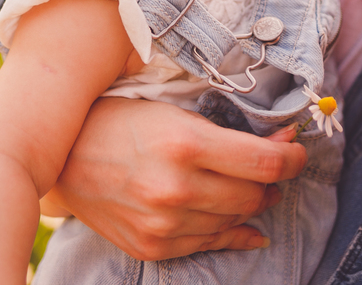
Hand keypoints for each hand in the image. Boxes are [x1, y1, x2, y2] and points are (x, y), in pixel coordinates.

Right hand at [45, 97, 307, 260]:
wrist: (63, 157)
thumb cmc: (123, 122)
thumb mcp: (177, 113)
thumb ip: (230, 132)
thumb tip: (284, 145)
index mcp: (186, 145)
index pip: (265, 163)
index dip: (293, 158)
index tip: (297, 151)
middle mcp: (176, 189)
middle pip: (254, 196)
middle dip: (272, 182)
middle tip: (271, 169)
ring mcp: (163, 224)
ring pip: (235, 221)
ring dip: (249, 205)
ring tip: (247, 188)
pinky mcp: (152, 247)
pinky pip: (209, 244)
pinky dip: (232, 233)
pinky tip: (246, 226)